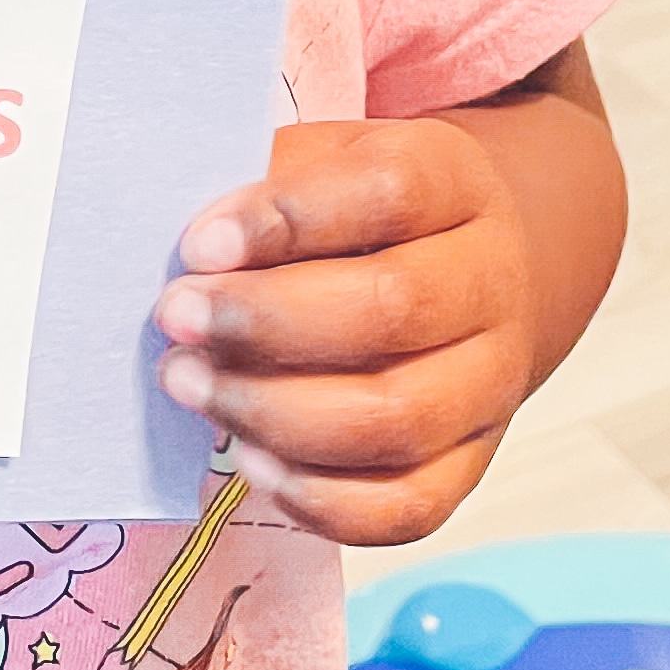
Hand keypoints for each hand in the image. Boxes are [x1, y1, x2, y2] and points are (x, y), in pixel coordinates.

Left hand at [151, 46, 624, 546]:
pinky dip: (320, 500)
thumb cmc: (369, 215)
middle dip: (265, 323)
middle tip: (179, 320)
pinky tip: (253, 461)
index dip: (288, 221)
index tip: (201, 244)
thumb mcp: (325, 162)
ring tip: (193, 386)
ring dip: (274, 413)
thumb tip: (201, 256)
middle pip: (393, 310)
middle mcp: (490, 284)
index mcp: (454, 184)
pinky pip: (405, 507)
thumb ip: (268, 190)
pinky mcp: (470, 464)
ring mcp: (489, 382)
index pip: (389, 195)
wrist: (471, 272)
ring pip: (394, 419)